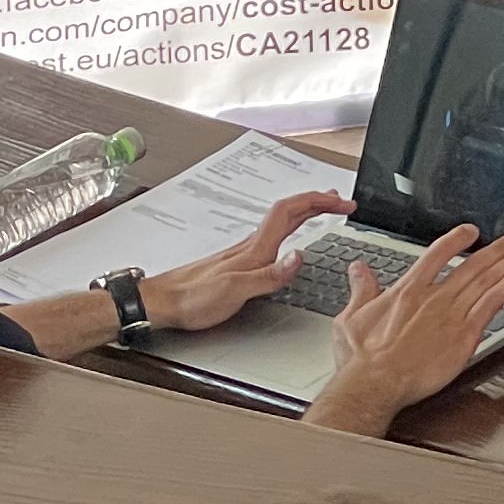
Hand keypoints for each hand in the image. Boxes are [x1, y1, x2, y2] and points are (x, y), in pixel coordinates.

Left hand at [142, 189, 351, 331]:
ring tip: (324, 210)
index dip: (319, 201)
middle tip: (342, 203)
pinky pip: (274, 235)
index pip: (292, 211)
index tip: (343, 203)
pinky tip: (292, 239)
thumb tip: (300, 256)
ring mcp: (245, 252)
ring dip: (307, 211)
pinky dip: (293, 228)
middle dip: (320, 201)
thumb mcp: (234, 292)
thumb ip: (269, 276)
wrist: (160, 303)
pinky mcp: (240, 262)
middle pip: (290, 210)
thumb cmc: (193, 298)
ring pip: (282, 221)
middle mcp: (252, 245)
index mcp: (256, 249)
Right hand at [303, 223, 503, 432]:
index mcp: (408, 290)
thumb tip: (358, 269)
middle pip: (472, 265)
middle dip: (497, 250)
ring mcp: (451, 315)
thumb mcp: (350, 318)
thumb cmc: (361, 359)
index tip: (471, 232)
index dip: (457, 239)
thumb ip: (361, 290)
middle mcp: (434, 297)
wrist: (375, 384)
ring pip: (487, 281)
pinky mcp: (464, 335)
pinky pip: (492, 304)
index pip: (437, 253)